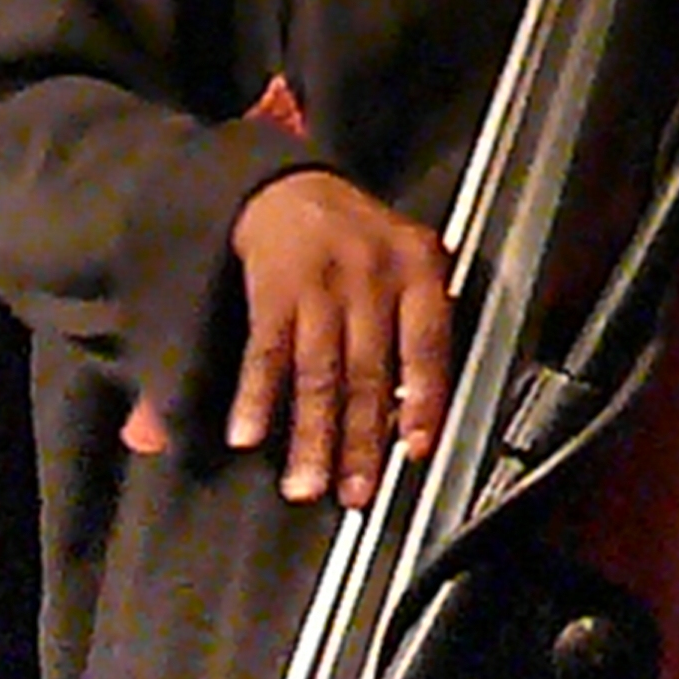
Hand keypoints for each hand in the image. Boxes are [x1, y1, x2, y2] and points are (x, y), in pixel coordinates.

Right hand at [227, 170, 453, 506]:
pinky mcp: (273, 288)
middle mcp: (374, 276)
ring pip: (320, 371)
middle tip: (354, 493)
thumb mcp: (404, 264)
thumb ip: (415, 332)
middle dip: (360, 439)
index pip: (430, 345)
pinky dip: (256, 397)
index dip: (424, 400)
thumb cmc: (359, 240)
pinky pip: (265, 352)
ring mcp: (323, 283)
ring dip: (310, 434)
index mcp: (420, 270)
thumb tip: (418, 414)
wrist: (293, 184)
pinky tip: (248, 434)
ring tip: (304, 484)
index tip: (415, 450)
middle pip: (370, 371)